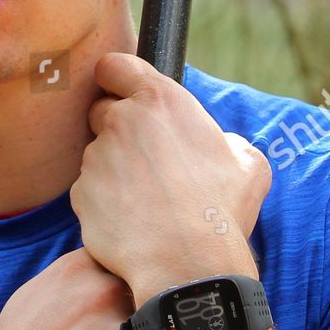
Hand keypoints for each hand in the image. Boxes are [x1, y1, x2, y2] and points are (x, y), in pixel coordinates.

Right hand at [0, 248, 146, 329]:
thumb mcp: (32, 299)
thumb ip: (74, 280)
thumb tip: (109, 272)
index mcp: (76, 268)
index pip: (127, 258)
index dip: (128, 280)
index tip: (122, 300)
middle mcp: (101, 292)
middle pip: (148, 288)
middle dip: (140, 311)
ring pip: (157, 329)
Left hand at [70, 52, 269, 301]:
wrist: (188, 265)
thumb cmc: (221, 212)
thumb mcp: (249, 165)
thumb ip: (227, 142)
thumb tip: (220, 146)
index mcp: (161, 102)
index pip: (115, 65)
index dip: (116, 78)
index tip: (123, 92)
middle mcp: (122, 121)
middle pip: (101, 110)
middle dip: (116, 128)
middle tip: (144, 159)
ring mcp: (96, 157)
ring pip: (96, 155)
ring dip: (113, 170)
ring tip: (147, 201)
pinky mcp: (80, 193)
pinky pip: (88, 192)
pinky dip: (103, 203)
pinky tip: (132, 222)